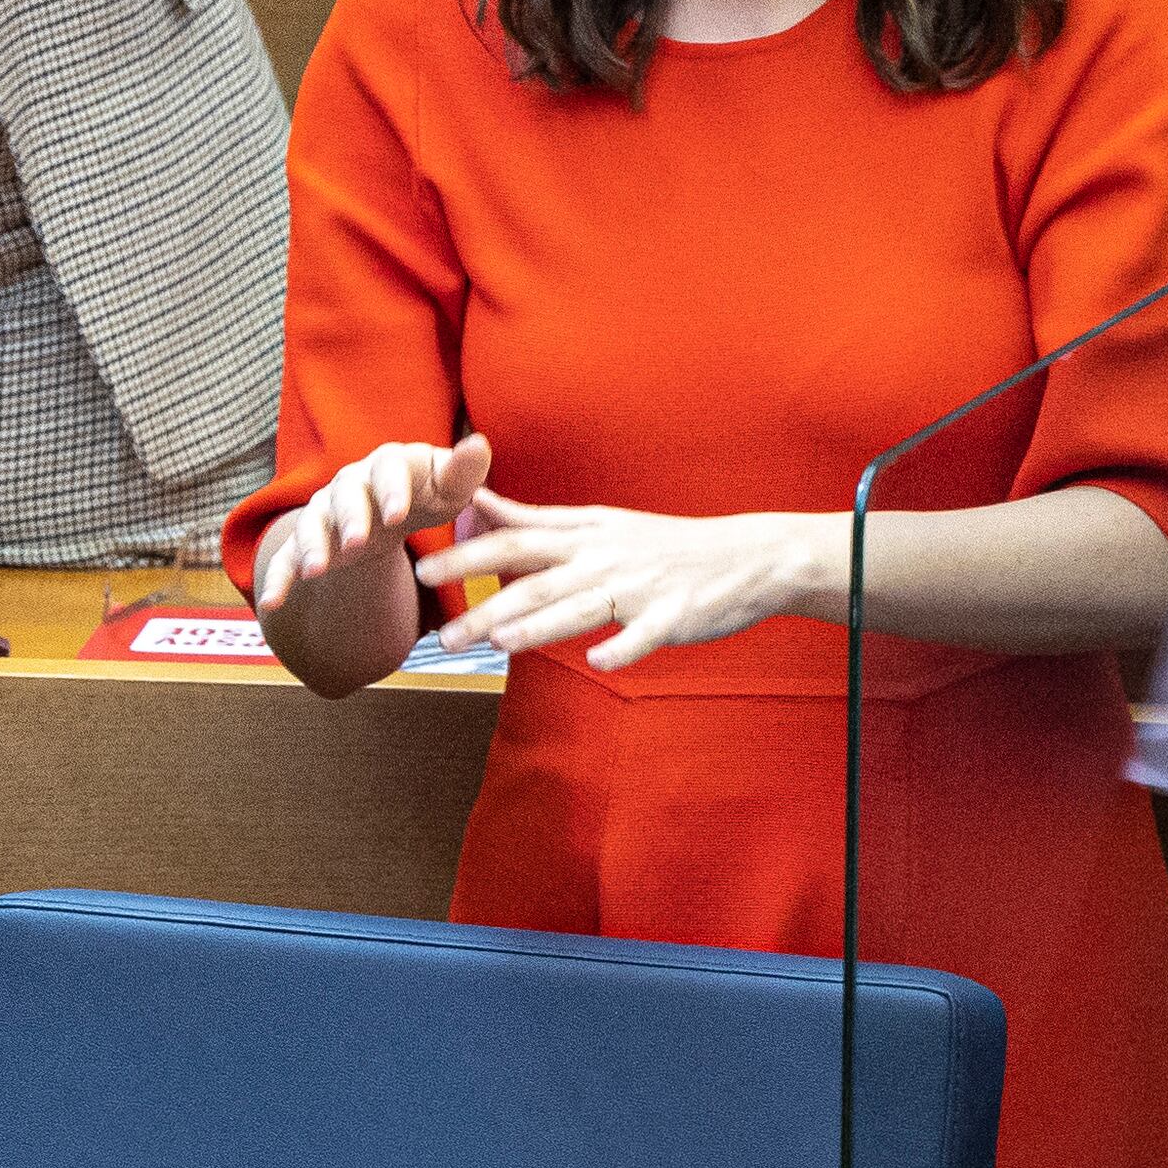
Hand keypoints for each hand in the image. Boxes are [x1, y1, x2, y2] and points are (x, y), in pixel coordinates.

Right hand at [248, 433, 492, 612]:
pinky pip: (286, 557)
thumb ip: (464, 471)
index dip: (392, 491)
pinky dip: (277, 578)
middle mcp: (351, 482)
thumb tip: (479, 444)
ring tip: (314, 571)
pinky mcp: (310, 540)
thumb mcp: (451, 486)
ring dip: (311, 545)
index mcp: (389, 464)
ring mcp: (326, 510)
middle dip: (350, 518)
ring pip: (312, 523)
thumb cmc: (429, 492)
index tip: (399, 515)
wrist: (393, 507)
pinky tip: (271, 603)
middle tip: (356, 542)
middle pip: (346, 494)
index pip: (389, 469)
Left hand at [422, 497, 819, 672]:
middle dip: (484, 600)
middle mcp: (604, 558)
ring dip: (539, 626)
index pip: (514, 539)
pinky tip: (598, 663)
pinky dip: (622, 647)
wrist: (747, 557)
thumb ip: (536, 520)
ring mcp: (640, 587)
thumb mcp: (597, 523)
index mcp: (584, 535)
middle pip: (535, 579)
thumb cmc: (663, 544)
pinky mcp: (673, 616)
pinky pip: (644, 636)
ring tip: (497, 643)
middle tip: (442, 629)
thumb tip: (476, 504)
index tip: (420, 565)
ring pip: (581, 608)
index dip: (466, 551)